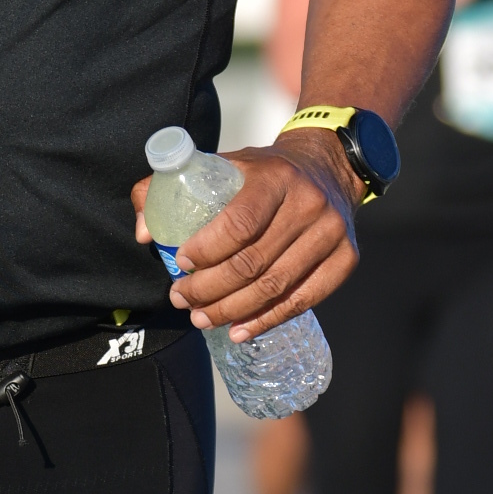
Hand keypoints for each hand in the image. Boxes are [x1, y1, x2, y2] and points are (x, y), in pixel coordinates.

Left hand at [132, 137, 359, 341]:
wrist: (328, 166)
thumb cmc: (264, 171)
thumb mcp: (221, 163)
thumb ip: (169, 187)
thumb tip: (145, 234)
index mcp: (275, 177)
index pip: (239, 223)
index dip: (207, 250)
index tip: (180, 265)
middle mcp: (309, 204)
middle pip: (253, 262)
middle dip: (210, 290)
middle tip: (182, 300)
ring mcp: (332, 233)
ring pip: (275, 286)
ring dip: (232, 310)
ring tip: (202, 319)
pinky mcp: (347, 258)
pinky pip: (304, 299)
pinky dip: (268, 320)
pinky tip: (240, 330)